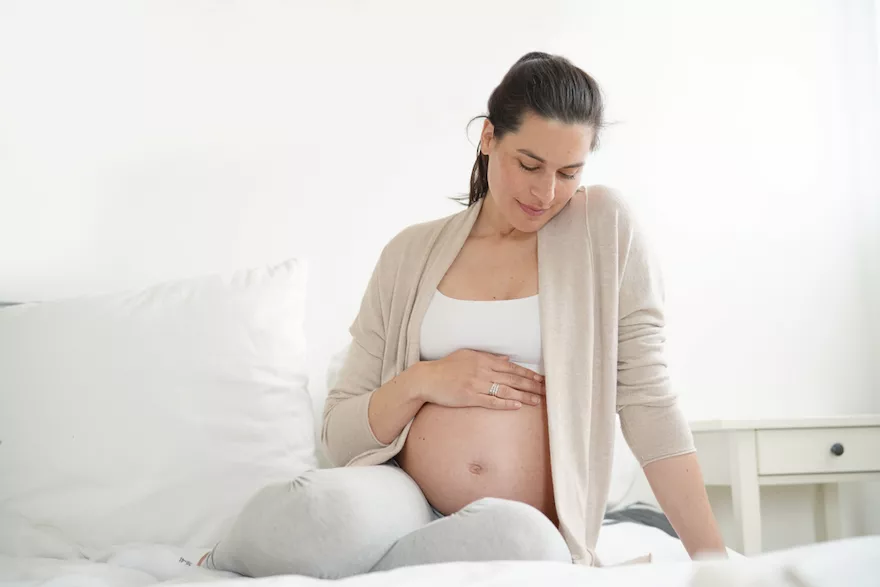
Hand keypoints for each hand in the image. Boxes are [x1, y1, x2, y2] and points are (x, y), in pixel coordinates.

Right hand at [414, 349, 545, 409]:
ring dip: (523, 396)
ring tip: (537, 400)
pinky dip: (505, 403)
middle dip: (532, 385)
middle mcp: (483, 371)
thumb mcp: (467, 355)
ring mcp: (476, 385)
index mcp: (483, 360)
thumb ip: (488, 357)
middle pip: (512, 378)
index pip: (511, 367)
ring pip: (505, 390)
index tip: (541, 379)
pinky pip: (491, 401)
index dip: (528, 374)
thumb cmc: (446, 367)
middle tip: (547, 390)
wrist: (428, 378)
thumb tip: (507, 359)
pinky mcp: (470, 398)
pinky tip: (517, 406)